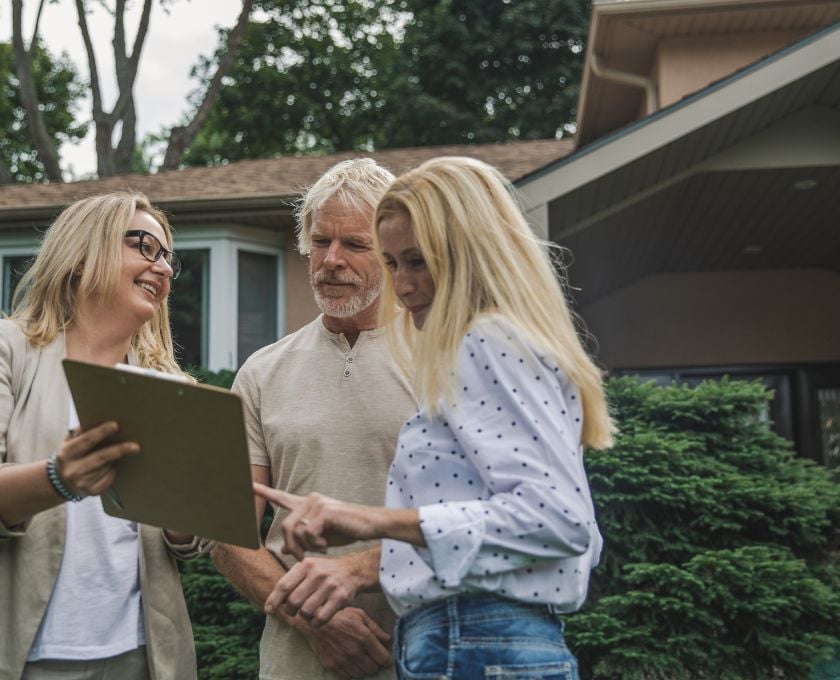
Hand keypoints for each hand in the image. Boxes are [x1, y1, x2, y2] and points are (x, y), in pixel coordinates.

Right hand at [56, 421, 139, 497]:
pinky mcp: (91, 492)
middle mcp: (73, 469)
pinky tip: (108, 467)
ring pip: (108, 467)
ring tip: (115, 454)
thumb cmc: (70, 456)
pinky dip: (113, 471)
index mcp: (66, 453)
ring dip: (115, 460)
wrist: (59, 483)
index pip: (86, 441)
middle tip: (136, 446)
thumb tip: (97, 419)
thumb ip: (80, 432)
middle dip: (120, 450)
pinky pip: (109, 478)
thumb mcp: (69, 443)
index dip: (101, 432)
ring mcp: (81, 483)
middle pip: (101, 457)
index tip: (115, 425)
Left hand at [253, 483, 380, 560]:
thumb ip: (303, 539)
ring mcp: (317, 503)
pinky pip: (309, 533)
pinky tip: (327, 545)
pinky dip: (316, 544)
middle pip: (285, 526)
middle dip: (292, 547)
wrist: (371, 525)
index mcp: (308, 503)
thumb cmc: (347, 530)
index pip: (281, 496)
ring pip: (296, 531)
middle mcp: (310, 499)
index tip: (248, 484)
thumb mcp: (321, 536)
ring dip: (304, 547)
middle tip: (303, 557)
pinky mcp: (325, 511)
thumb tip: (284, 549)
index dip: (263, 491)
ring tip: (320, 550)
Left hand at [265, 550, 379, 626]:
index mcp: (306, 565)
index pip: (283, 585)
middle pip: (293, 601)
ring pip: (306, 611)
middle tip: (292, 611)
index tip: (269, 610)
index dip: (273, 600)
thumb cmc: (324, 572)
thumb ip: (289, 581)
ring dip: (303, 617)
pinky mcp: (340, 598)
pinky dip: (315, 623)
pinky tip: (316, 619)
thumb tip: (269, 605)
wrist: (353, 570)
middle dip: (289, 611)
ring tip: (306, 613)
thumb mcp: (307, 567)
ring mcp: (330, 585)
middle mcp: (317, 573)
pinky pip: (320, 618)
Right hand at [296, 606, 391, 678]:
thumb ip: (376, 629)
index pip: (383, 658)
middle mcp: (355, 652)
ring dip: (363, 669)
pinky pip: (347, 677)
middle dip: (375, 664)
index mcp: (364, 638)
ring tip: (362, 661)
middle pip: (373, 669)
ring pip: (361, 674)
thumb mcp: (360, 615)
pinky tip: (351, 664)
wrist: (316, 621)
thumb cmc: (340, 615)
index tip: (387, 659)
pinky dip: (351, 673)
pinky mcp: (332, 666)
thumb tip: (388, 639)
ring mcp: (343, 661)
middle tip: (372, 658)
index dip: (387, 660)